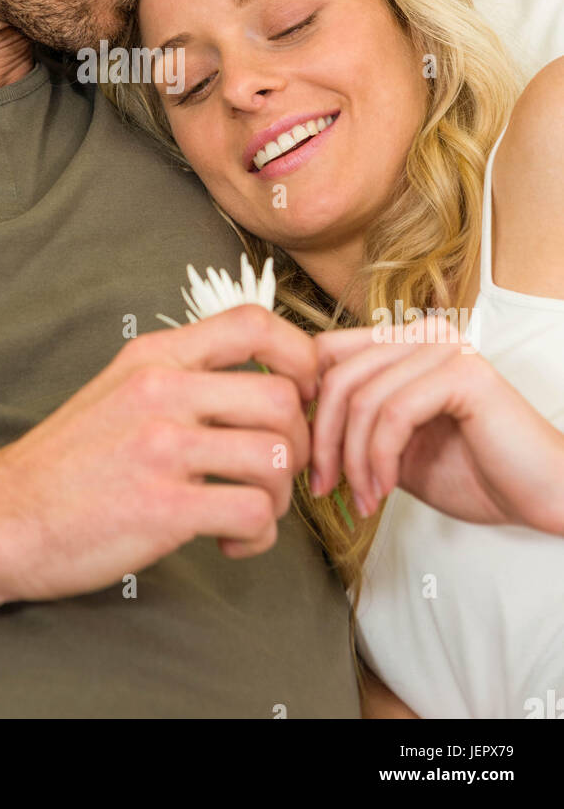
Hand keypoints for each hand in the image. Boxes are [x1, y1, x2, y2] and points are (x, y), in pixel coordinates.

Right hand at [0, 304, 316, 603]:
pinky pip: (255, 512)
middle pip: (282, 396)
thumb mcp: (118, 391)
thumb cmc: (65, 466)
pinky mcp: (163, 507)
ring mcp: (162, 447)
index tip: (305, 392)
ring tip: (251, 510)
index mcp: (153, 357)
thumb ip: (181, 379)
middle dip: (299, 442)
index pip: (253, 321)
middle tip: (277, 473)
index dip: (300, 353)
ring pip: (277, 456)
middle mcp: (161, 391)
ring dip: (282, 495)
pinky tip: (229, 543)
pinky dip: (258, 536)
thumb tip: (262, 385)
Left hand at [311, 327, 563, 530]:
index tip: (302, 456)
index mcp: (402, 342)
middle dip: (323, 441)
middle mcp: (422, 333)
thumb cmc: (472, 473)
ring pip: (362, 398)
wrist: (538, 497)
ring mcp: (444, 347)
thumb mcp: (391, 445)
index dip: (304, 403)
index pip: (325, 351)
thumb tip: (292, 426)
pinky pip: (394, 413)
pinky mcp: (463, 373)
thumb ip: (352, 423)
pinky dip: (379, 459)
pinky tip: (383, 490)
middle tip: (324, 488)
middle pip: (337, 376)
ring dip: (353, 460)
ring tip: (361, 499)